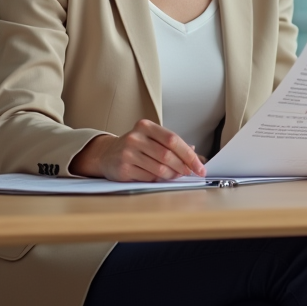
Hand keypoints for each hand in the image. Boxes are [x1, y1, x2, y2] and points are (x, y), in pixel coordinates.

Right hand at [71, 119, 205, 180]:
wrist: (107, 154)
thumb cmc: (135, 147)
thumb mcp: (152, 139)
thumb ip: (172, 145)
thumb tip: (195, 153)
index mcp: (146, 126)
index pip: (173, 140)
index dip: (189, 155)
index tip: (200, 166)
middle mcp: (135, 137)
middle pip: (167, 155)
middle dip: (183, 166)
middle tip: (190, 173)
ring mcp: (128, 152)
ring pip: (159, 168)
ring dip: (172, 175)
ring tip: (175, 175)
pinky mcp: (123, 168)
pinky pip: (149, 177)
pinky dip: (158, 179)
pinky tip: (159, 177)